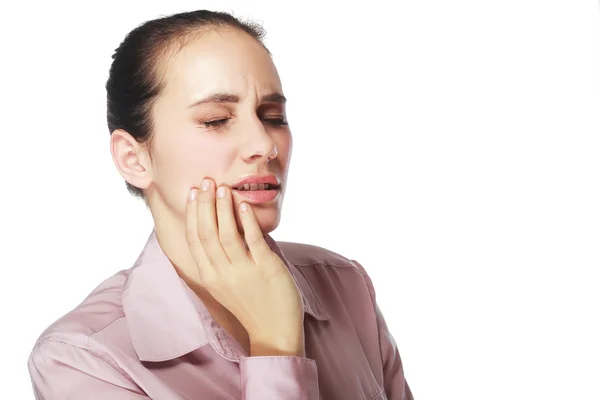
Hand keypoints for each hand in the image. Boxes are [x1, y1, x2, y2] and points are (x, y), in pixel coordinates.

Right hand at [185, 178, 304, 356]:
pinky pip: (253, 240)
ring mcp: (243, 272)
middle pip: (207, 233)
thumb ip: (219, 259)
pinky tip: (243, 204)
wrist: (274, 332)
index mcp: (210, 277)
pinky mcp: (265, 270)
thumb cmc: (251, 305)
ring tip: (222, 188)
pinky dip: (247, 220)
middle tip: (205, 182)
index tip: (193, 192)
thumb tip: (218, 226)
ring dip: (223, 208)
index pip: (195, 239)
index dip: (192, 214)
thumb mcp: (225, 284)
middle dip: (205, 204)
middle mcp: (222, 274)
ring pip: (226, 234)